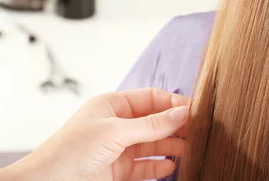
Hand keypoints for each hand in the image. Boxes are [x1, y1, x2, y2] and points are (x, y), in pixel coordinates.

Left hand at [0, 89, 190, 180]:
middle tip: (197, 131)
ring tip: (189, 150)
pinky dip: (158, 166)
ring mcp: (118, 148)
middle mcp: (117, 124)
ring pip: (153, 144)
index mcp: (113, 105)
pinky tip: (171, 166)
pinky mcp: (118, 170)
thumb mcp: (115, 132)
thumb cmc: (71, 151)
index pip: (151, 98)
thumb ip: (152, 124)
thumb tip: (183, 112)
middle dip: (175, 126)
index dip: (172, 103)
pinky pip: (145, 165)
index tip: (194, 110)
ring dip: (171, 147)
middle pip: (155, 121)